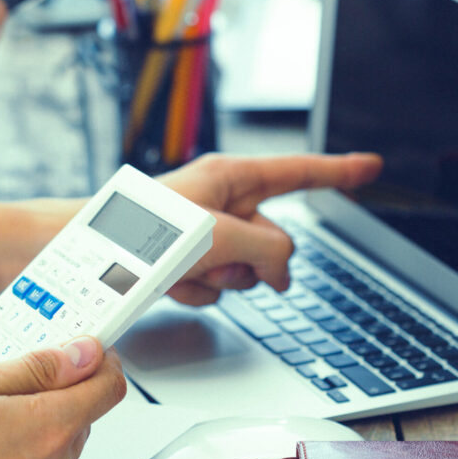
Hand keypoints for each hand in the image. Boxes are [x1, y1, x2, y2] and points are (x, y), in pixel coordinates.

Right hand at [0, 337, 125, 458]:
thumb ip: (36, 368)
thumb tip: (79, 355)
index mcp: (51, 428)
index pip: (109, 388)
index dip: (99, 362)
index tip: (83, 349)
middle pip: (79, 416)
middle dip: (53, 392)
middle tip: (6, 378)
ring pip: (53, 446)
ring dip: (29, 424)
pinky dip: (12, 456)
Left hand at [157, 153, 381, 304]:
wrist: (87, 259)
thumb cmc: (143, 230)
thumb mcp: (223, 234)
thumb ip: (271, 249)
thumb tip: (283, 270)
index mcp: (231, 177)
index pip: (300, 172)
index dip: (340, 172)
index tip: (370, 167)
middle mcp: (219, 202)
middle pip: (273, 238)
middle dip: (257, 260)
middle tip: (223, 260)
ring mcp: (202, 235)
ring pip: (244, 270)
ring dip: (221, 279)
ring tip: (186, 269)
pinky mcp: (182, 262)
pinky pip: (213, 286)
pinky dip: (196, 291)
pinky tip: (170, 284)